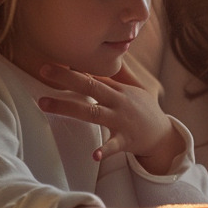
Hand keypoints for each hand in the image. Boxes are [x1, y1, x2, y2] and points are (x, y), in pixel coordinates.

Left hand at [38, 63, 179, 172]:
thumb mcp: (138, 87)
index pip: (95, 74)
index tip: (54, 59)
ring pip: (92, 112)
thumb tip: (112, 53)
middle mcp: (119, 101)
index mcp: (119, 89)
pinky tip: (93, 155)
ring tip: (44, 104)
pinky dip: (104, 150)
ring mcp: (122, 120)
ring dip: (68, 107)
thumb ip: (122, 72)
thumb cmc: (146, 110)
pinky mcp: (126, 140)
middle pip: (90, 87)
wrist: (163, 136)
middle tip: (43, 70)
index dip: (74, 67)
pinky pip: (113, 145)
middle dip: (66, 78)